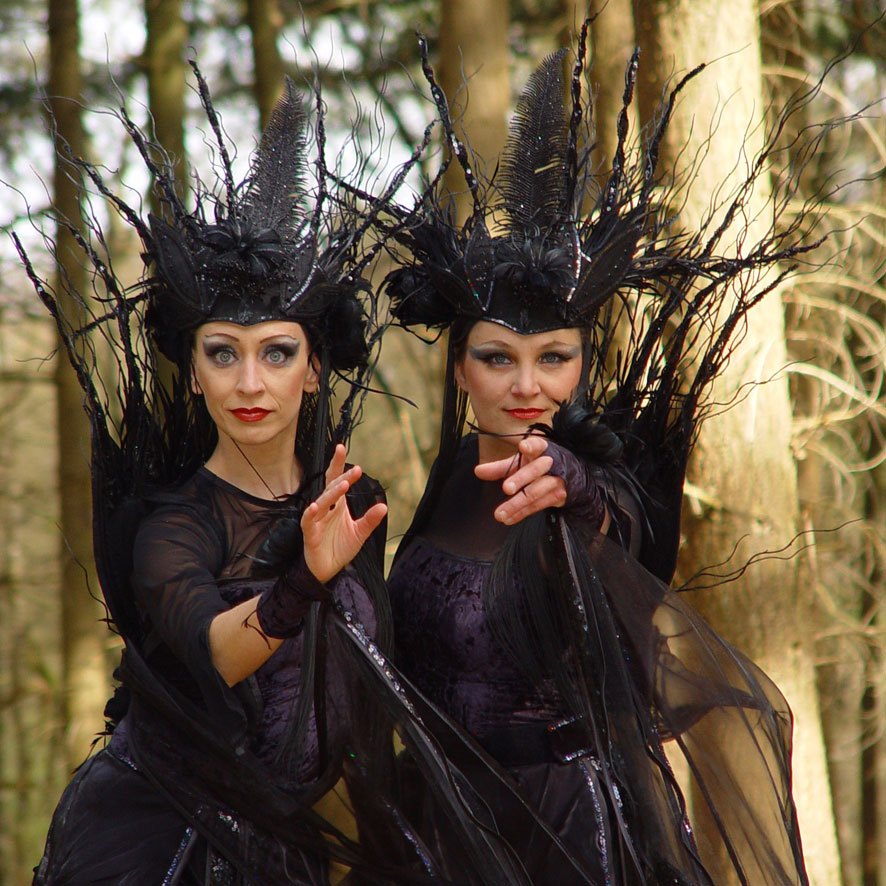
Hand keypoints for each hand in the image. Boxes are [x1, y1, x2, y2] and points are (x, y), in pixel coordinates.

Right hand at [301, 444, 386, 582]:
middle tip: (353, 469)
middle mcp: (326, 509)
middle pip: (330, 488)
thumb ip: (370, 520)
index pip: (337, 481)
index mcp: (337, 505)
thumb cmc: (340, 548)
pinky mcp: (310, 535)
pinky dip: (310, 514)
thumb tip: (383, 506)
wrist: (327, 570)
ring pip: (321, 503)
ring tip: (342, 486)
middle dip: (339, 476)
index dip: (340, 466)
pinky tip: (314, 507)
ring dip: (331, 494)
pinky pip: (308, 522)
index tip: (344, 451)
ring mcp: (316, 520)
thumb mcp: (360, 533)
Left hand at [474, 435, 565, 525]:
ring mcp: (556, 480)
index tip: (523, 447)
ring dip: (516, 504)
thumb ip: (499, 468)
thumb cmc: (536, 467)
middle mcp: (550, 464)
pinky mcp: (558, 496)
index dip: (531, 446)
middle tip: (506, 488)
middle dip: (521, 479)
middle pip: (536, 470)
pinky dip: (521, 513)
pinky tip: (509, 518)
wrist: (567, 477)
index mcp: (540, 450)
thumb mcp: (520, 463)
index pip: (538, 445)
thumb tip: (478, 471)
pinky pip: (537, 506)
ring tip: (500, 513)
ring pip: (536, 492)